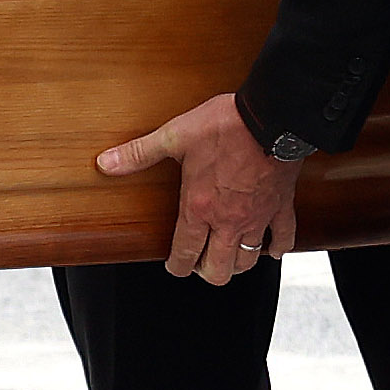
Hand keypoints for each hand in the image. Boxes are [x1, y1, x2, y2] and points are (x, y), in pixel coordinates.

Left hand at [98, 90, 302, 287]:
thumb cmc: (224, 126)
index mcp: (199, 208)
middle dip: (207, 272)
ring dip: (238, 264)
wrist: (269, 117)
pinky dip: (279, 247)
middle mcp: (229, 221)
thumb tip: (106, 163)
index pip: (186, 254)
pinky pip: (284, 237)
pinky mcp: (281, 206)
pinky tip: (273, 249)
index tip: (175, 266)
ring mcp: (257, 217)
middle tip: (202, 263)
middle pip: (218, 269)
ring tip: (230, 258)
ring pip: (248, 260)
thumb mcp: (175, 136)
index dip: (178, 266)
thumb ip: (140, 153)